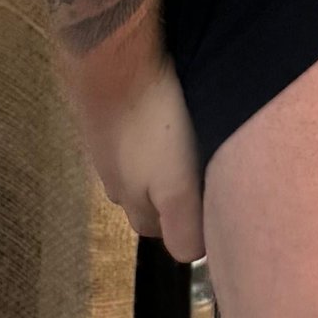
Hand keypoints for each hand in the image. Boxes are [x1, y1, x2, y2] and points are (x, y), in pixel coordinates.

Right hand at [69, 53, 204, 262]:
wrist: (113, 62)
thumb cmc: (153, 126)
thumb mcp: (176, 186)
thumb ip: (183, 226)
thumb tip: (193, 255)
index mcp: (130, 204)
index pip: (164, 232)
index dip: (191, 219)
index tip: (213, 196)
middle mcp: (112, 181)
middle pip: (150, 198)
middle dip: (177, 188)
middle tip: (206, 163)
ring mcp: (104, 146)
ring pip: (141, 164)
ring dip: (164, 155)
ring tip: (190, 133)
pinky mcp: (105, 113)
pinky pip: (133, 131)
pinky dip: (151, 127)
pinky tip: (166, 109)